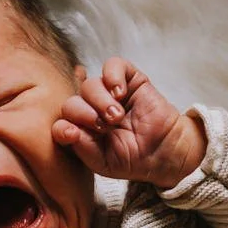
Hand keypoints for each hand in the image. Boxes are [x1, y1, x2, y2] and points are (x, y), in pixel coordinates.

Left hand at [53, 58, 206, 188]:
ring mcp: (109, 93)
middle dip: (84, 114)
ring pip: (90, 84)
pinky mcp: (128, 80)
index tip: (72, 134)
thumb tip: (67, 129)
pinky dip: (112, 75)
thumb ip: (82, 148)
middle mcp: (92, 110)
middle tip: (104, 126)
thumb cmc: (133, 159)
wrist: (165, 152)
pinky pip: (113, 65)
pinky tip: (120, 92)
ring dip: (100, 100)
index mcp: (83, 130)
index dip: (63, 127)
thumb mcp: (103, 162)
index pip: (62, 122)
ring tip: (117, 116)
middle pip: (72, 102)